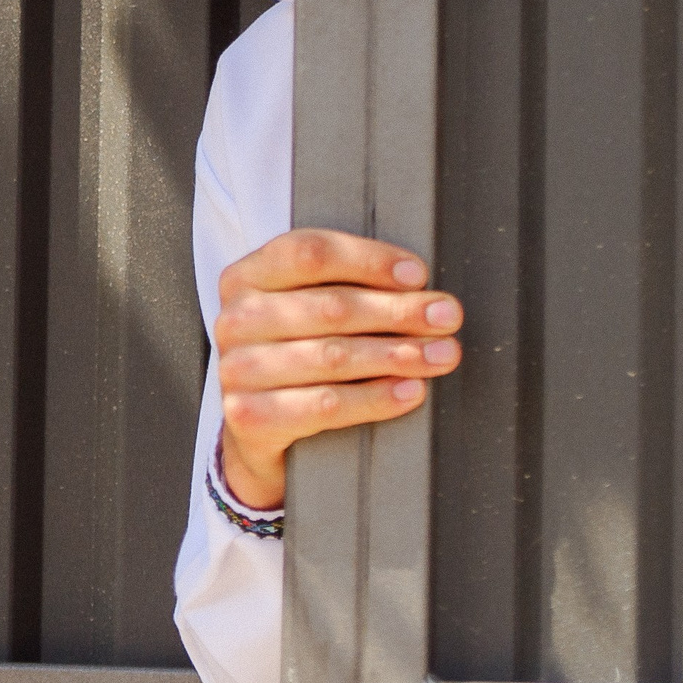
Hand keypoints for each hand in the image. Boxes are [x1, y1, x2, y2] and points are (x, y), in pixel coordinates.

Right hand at [214, 229, 461, 509]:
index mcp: (247, 276)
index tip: (418, 274)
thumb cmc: (295, 353)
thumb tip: (417, 285)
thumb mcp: (304, 308)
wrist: (256, 429)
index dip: (369, 260)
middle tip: (447, 317)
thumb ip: (345, 286)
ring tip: (441, 355)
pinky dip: (375, 398)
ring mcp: (237, 369)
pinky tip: (410, 392)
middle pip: (330, 306)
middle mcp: (235, 319)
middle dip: (398, 311)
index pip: (309, 253)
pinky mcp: (249, 417)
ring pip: (333, 356)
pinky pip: (326, 405)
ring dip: (397, 355)